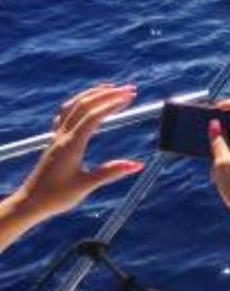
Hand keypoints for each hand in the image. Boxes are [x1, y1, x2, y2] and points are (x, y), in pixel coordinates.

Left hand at [16, 84, 143, 222]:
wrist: (29, 202)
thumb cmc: (56, 197)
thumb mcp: (86, 186)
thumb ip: (111, 172)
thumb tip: (138, 165)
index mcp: (71, 145)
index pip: (93, 116)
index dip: (113, 104)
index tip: (131, 97)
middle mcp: (63, 136)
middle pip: (84, 105)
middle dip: (108, 94)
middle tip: (130, 90)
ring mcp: (57, 136)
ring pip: (73, 106)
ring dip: (93, 94)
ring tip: (112, 88)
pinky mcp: (55, 140)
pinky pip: (65, 113)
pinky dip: (80, 102)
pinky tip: (87, 104)